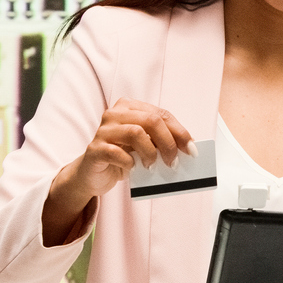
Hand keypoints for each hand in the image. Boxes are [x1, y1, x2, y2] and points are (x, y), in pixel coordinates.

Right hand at [42, 98, 192, 243]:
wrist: (91, 174)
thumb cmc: (122, 157)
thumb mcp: (144, 146)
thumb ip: (160, 141)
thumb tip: (187, 148)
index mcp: (129, 107)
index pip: (161, 114)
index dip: (180, 132)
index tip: (191, 149)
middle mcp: (115, 114)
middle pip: (151, 120)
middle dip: (168, 142)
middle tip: (173, 161)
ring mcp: (103, 131)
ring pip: (135, 133)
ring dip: (150, 152)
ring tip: (153, 166)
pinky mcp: (95, 149)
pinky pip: (117, 153)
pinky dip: (130, 163)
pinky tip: (133, 169)